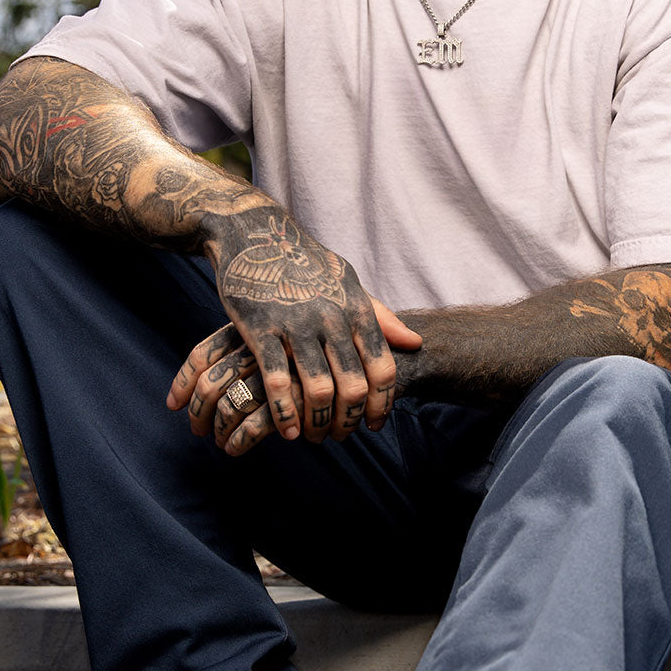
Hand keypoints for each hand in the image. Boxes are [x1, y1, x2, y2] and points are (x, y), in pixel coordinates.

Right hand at [167, 211, 420, 451]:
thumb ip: (381, 316)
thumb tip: (416, 342)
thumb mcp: (348, 283)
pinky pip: (277, 382)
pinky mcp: (260, 329)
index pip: (383, 368)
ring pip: (320, 390)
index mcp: (357, 309)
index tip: (375, 424)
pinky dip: (285, 414)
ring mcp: (296, 324)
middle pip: (354, 386)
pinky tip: (287, 432)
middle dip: (350, 421)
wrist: (254, 233)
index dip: (383, 404)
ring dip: (319, 424)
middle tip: (342, 437)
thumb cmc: (305, 265)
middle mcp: (332, 318)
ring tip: (315, 437)